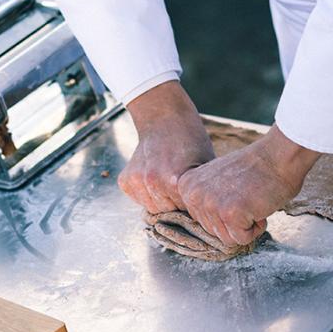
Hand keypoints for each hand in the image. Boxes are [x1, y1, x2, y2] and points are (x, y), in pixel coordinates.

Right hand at [118, 81, 214, 213]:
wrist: (163, 118)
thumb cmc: (190, 140)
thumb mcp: (205, 165)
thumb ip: (202, 191)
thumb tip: (207, 213)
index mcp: (174, 181)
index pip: (186, 212)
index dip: (193, 206)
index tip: (195, 196)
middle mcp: (152, 182)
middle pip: (168, 213)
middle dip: (176, 204)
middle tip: (181, 186)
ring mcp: (136, 181)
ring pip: (152, 208)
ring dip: (161, 200)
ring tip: (168, 180)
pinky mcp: (125, 180)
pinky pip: (138, 199)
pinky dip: (146, 193)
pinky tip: (155, 177)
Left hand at [177, 124, 319, 245]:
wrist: (278, 156)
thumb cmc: (254, 169)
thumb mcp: (215, 180)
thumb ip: (205, 199)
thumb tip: (206, 224)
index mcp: (187, 186)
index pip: (201, 222)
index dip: (224, 212)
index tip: (235, 191)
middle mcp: (194, 195)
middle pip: (214, 232)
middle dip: (235, 220)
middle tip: (246, 195)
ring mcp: (211, 204)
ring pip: (228, 238)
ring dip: (246, 224)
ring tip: (251, 199)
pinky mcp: (230, 214)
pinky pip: (243, 239)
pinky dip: (257, 227)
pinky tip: (258, 204)